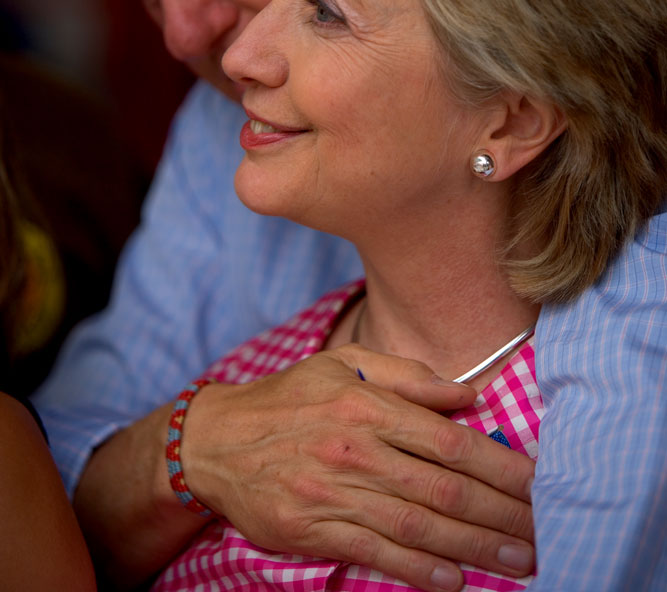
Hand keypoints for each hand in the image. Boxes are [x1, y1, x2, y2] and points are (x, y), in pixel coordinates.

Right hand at [183, 344, 534, 591]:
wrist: (218, 441)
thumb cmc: (290, 398)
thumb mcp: (344, 363)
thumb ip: (409, 377)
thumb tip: (467, 395)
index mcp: (368, 403)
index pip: (450, 441)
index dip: (502, 466)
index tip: (539, 484)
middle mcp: (356, 447)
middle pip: (444, 488)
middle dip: (502, 514)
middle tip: (544, 532)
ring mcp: (334, 492)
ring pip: (418, 525)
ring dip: (475, 547)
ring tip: (520, 562)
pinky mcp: (313, 529)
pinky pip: (377, 553)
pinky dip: (420, 571)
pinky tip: (456, 580)